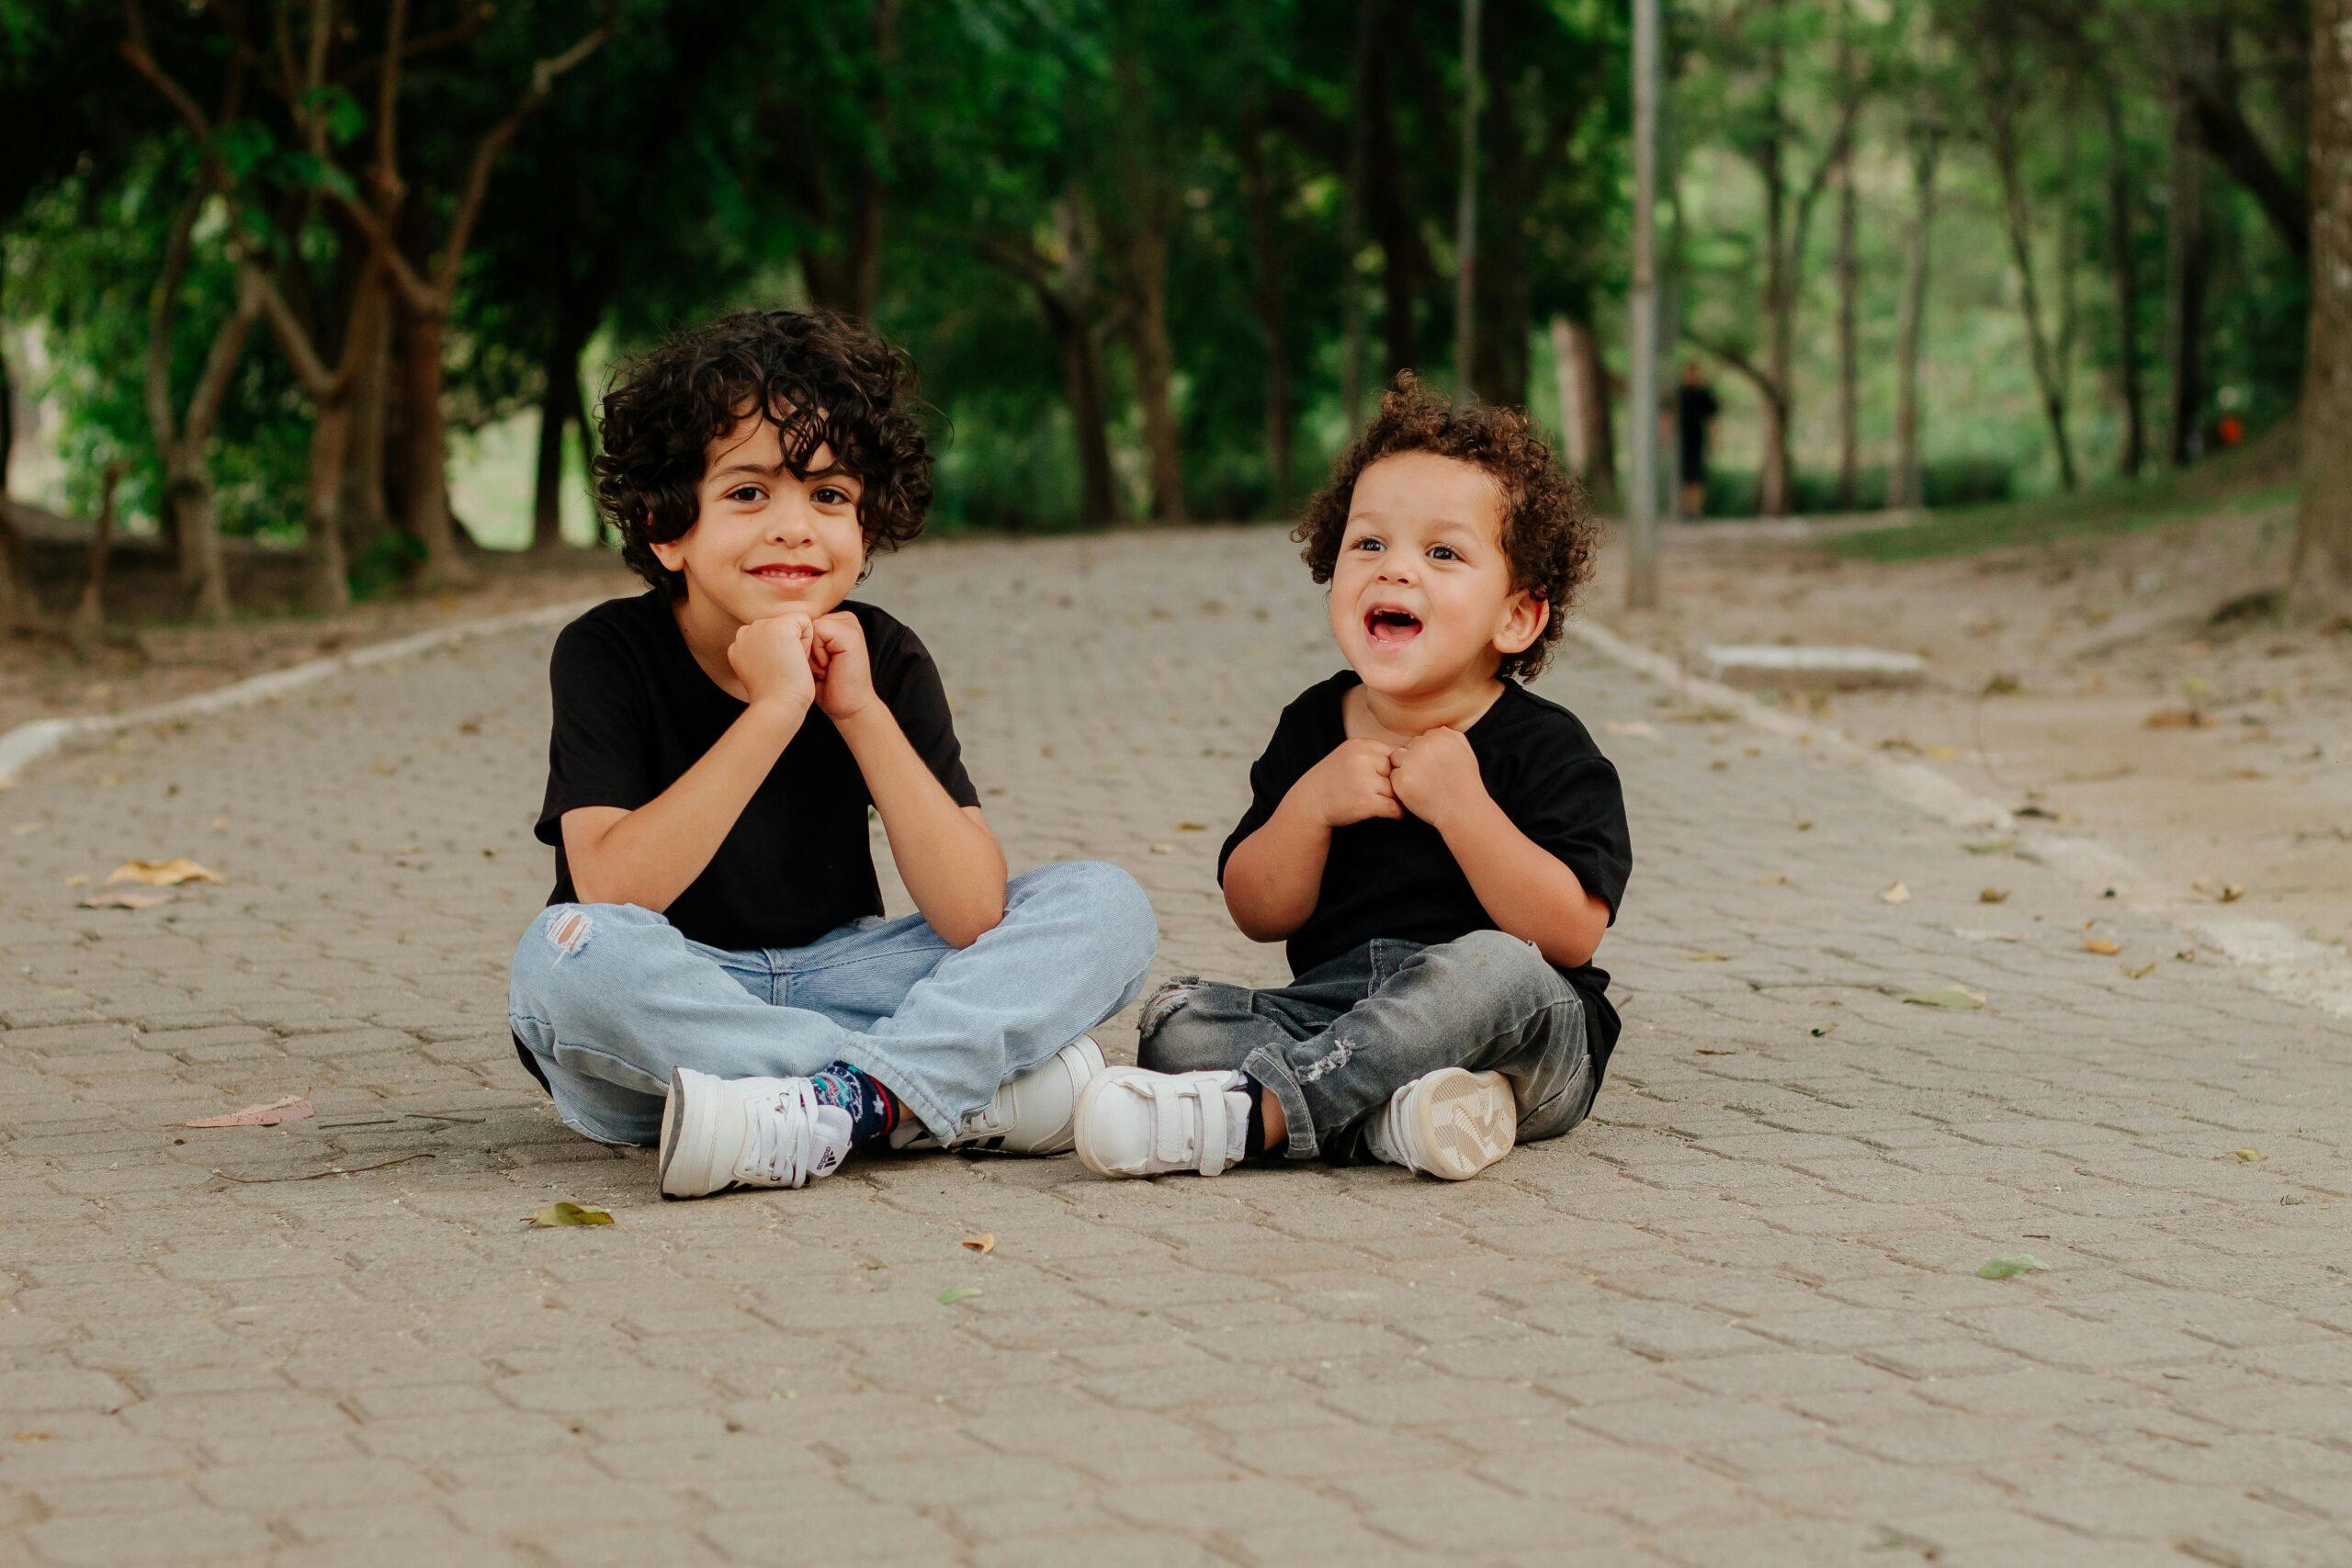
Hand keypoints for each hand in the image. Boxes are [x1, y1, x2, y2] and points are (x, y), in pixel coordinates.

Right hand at [728, 612, 814, 713]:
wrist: (778, 704)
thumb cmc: (777, 697)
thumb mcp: (764, 671)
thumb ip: (766, 653)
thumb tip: (781, 645)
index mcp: (739, 645)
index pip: (771, 635)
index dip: (781, 653)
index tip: (776, 672)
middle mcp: (744, 632)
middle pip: (782, 626)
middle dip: (789, 645)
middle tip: (783, 670)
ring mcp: (759, 627)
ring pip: (792, 623)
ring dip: (798, 643)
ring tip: (789, 665)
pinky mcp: (778, 625)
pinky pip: (804, 620)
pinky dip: (808, 639)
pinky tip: (797, 657)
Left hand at [807, 610, 876, 719]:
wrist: (848, 708)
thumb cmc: (826, 687)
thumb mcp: (806, 656)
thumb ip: (799, 636)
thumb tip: (775, 624)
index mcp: (834, 621)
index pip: (802, 619)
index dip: (799, 643)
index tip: (813, 664)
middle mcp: (844, 619)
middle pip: (805, 621)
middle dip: (805, 646)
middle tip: (820, 668)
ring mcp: (849, 625)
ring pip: (810, 626)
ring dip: (810, 651)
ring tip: (823, 668)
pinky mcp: (850, 634)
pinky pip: (818, 631)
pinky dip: (818, 653)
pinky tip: (828, 666)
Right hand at [1288, 737, 1402, 827]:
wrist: (1307, 804)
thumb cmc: (1331, 782)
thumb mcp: (1348, 757)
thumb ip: (1372, 754)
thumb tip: (1409, 756)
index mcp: (1359, 745)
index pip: (1394, 753)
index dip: (1395, 769)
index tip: (1390, 781)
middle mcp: (1362, 759)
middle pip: (1396, 771)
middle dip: (1394, 784)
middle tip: (1390, 795)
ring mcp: (1364, 780)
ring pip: (1396, 790)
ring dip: (1396, 799)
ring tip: (1390, 805)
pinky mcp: (1365, 802)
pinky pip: (1394, 807)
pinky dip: (1398, 813)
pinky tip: (1394, 815)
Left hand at [1388, 726, 1486, 829]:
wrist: (1463, 810)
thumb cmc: (1465, 783)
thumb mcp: (1466, 752)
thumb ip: (1451, 736)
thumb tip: (1437, 729)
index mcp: (1439, 736)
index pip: (1422, 738)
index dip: (1427, 754)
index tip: (1435, 767)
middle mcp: (1423, 746)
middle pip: (1408, 746)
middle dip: (1414, 759)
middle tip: (1428, 777)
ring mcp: (1411, 762)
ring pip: (1397, 758)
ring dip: (1404, 768)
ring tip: (1420, 782)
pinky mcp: (1401, 780)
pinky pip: (1393, 775)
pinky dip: (1401, 784)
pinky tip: (1417, 791)